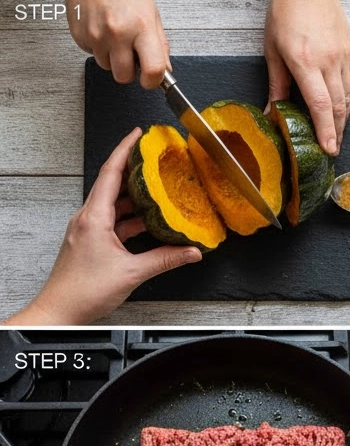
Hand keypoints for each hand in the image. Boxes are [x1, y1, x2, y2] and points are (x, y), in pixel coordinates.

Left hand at [5, 128, 200, 326]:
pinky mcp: (91, 242)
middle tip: (154, 162)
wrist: (62, 310)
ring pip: (115, 206)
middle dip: (134, 172)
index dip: (125, 150)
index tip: (137, 135)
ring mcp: (88, 230)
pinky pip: (114, 223)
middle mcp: (88, 218)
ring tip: (158, 194)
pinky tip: (148, 226)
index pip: (111, 172)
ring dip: (136, 200)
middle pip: (113, 185)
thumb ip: (165, 260)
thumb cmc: (84, 291)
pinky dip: (131, 221)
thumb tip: (191, 252)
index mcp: (95, 217)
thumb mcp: (133, 273)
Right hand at [56, 0, 169, 88]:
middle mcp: (118, 32)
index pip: (153, 70)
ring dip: (112, 59)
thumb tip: (165, 71)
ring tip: (115, 38)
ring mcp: (97, 35)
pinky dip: (98, 48)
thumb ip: (161, 45)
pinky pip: (92, 55)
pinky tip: (102, 32)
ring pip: (107, 67)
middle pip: (124, 77)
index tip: (151, 80)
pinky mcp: (80, 36)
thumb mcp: (151, 14)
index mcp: (141, 27)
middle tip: (130, 55)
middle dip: (129, 71)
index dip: (153, 81)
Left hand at [264, 0, 349, 154]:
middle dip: (336, 133)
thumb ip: (277, 84)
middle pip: (337, 107)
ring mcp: (342, 57)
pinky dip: (348, 102)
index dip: (325, 131)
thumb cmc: (287, 11)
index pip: (320, 105)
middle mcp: (328, 61)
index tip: (328, 149)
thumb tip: (272, 112)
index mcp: (305, 61)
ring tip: (337, 135)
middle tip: (332, 149)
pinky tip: (342, 111)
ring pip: (347, 99)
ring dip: (343, 121)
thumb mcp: (273, 49)